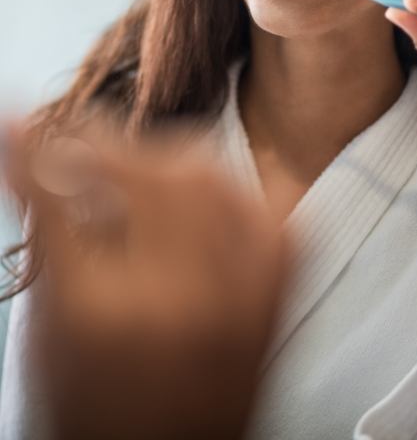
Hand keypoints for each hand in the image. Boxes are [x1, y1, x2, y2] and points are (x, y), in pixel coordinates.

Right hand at [5, 124, 285, 439]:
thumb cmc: (94, 410)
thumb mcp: (49, 329)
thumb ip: (50, 238)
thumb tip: (40, 160)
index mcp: (102, 315)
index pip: (62, 195)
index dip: (35, 148)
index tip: (19, 122)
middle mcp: (181, 299)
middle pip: (151, 174)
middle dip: (107, 143)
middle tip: (85, 143)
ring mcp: (241, 295)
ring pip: (211, 177)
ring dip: (166, 157)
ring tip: (138, 166)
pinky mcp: (276, 294)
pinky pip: (267, 207)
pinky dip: (231, 188)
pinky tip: (200, 193)